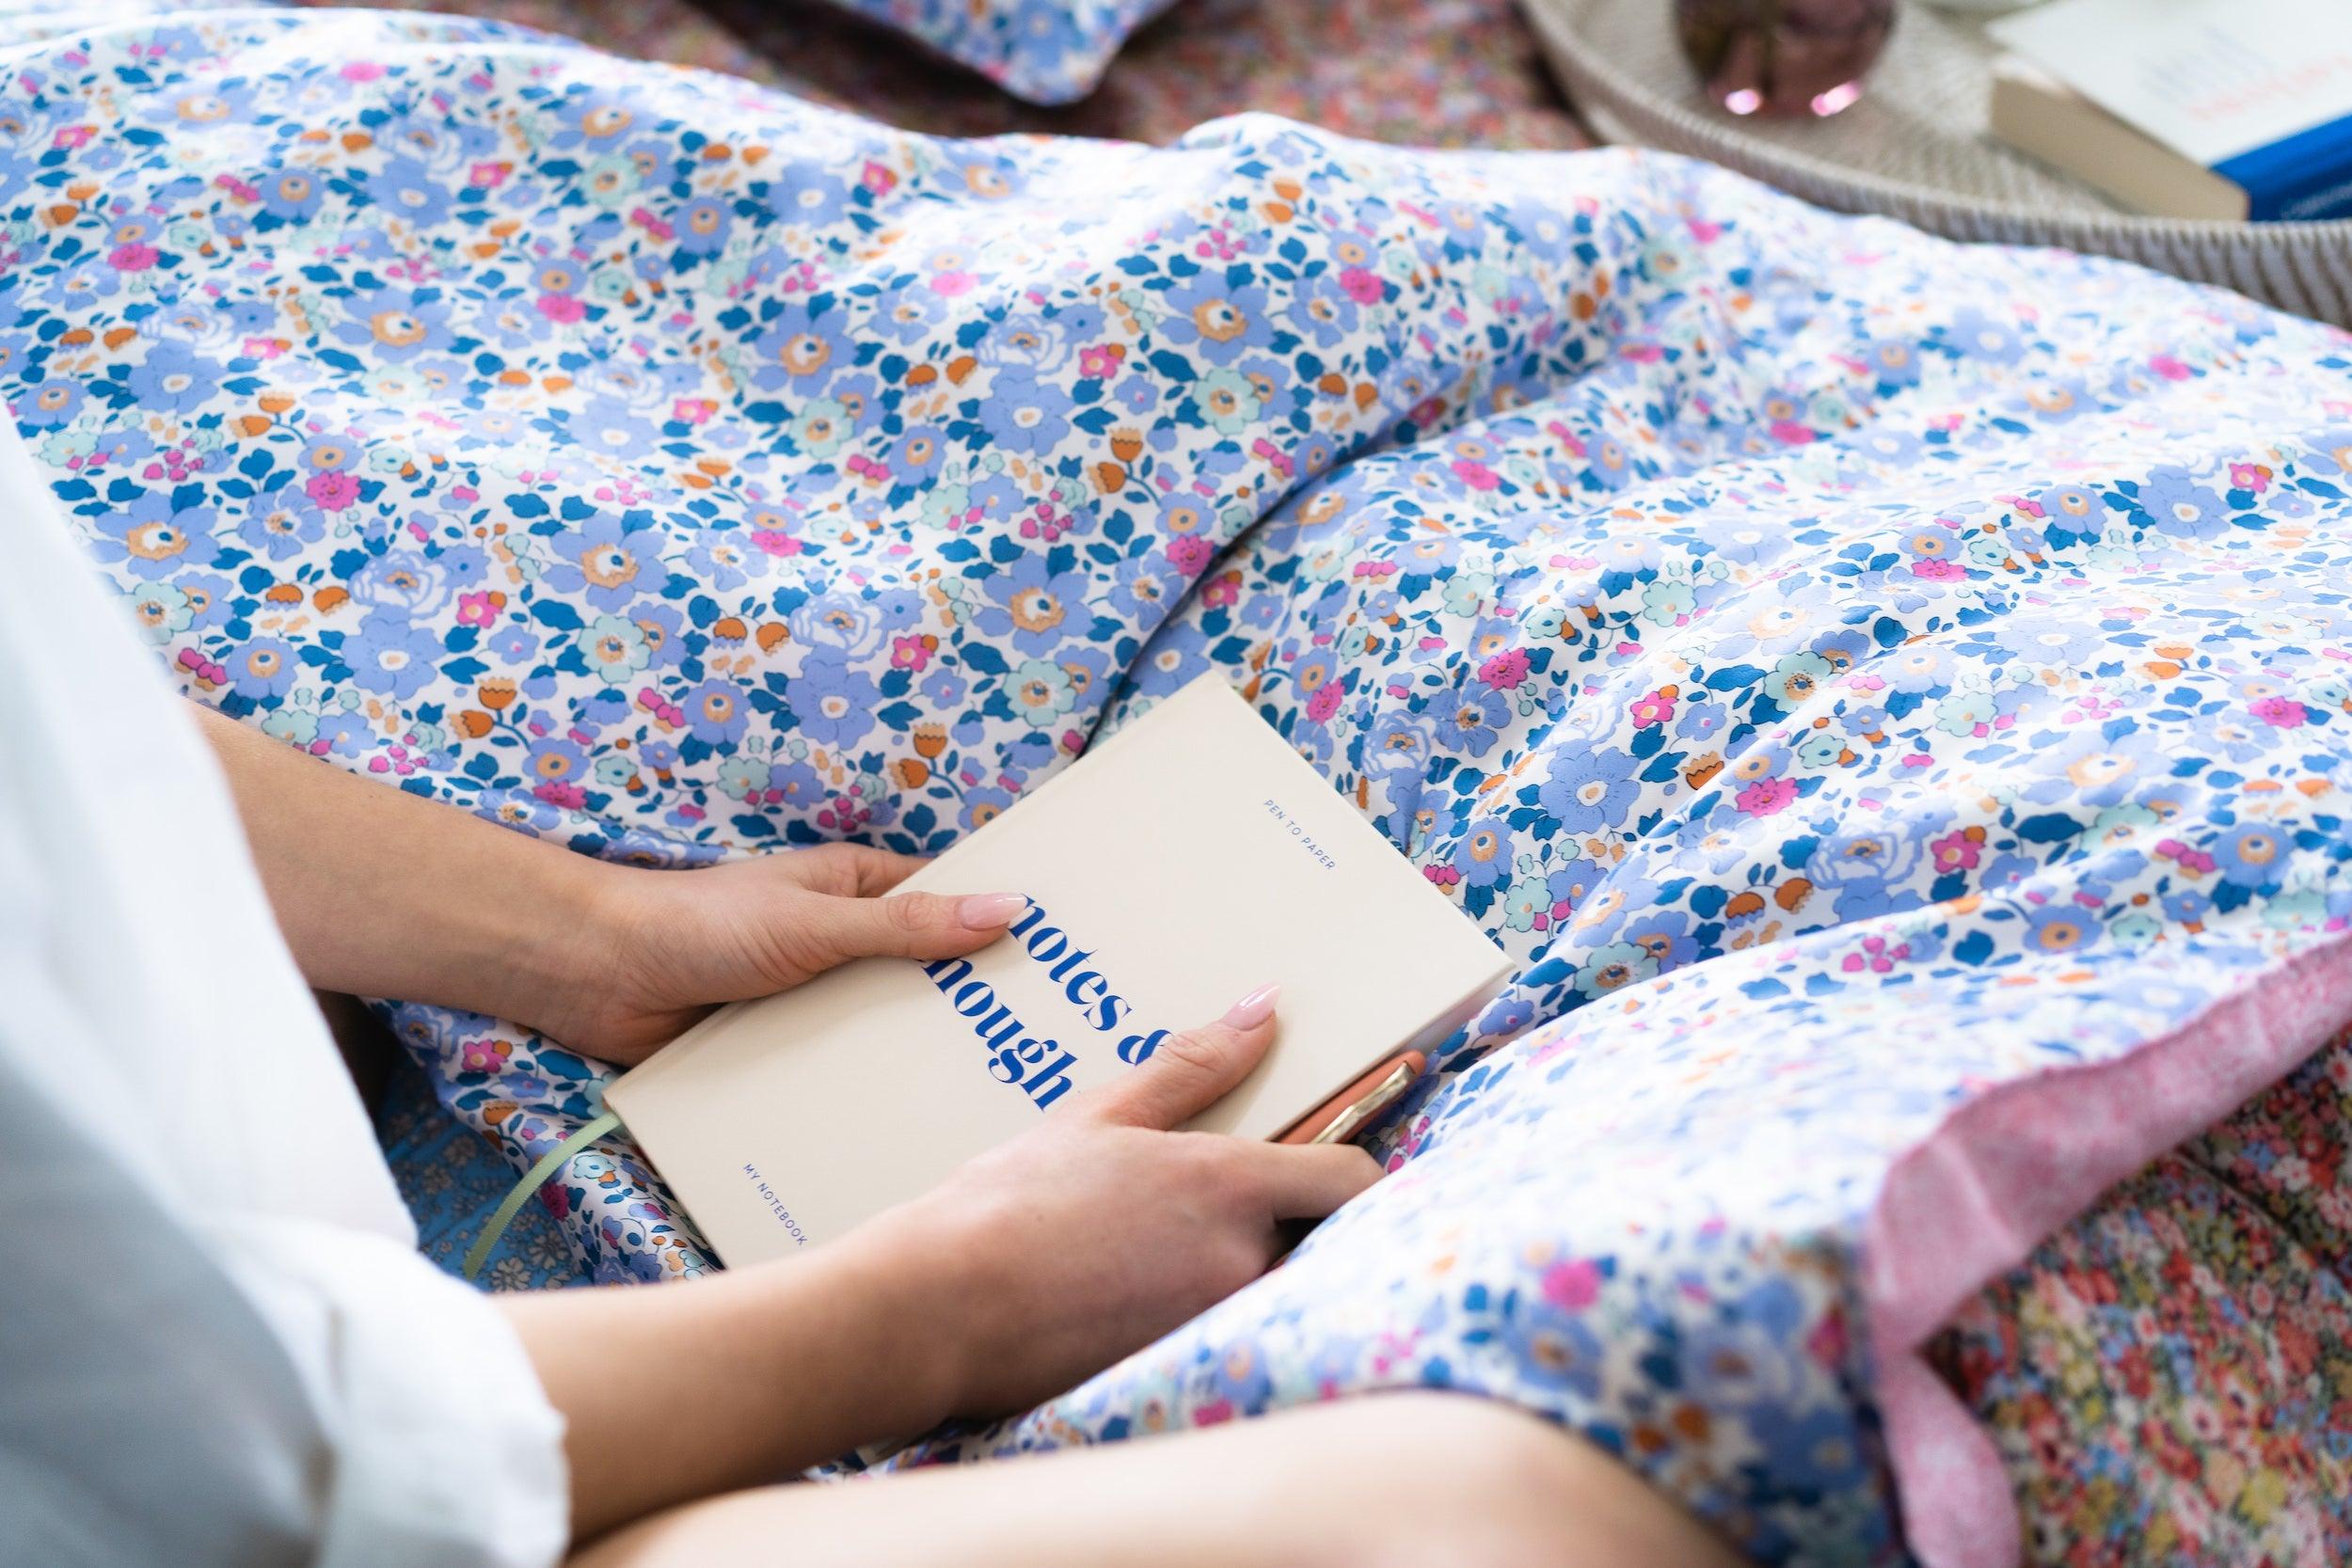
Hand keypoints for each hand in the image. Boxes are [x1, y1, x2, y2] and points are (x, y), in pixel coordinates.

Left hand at [531, 845, 1029, 1063]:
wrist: (593, 975)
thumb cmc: (701, 925)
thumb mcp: (816, 924)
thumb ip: (907, 926)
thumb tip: (1008, 910)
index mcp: (854, 890)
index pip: (946, 903)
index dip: (997, 927)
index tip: (1060, 962)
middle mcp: (839, 942)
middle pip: (922, 974)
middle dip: (967, 1006)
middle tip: (1040, 1047)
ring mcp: (810, 998)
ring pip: (881, 1028)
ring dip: (913, 1055)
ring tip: (989, 1096)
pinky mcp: (777, 1048)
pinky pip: (833, 1069)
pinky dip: (859, 1089)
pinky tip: (905, 1125)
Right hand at [840, 984, 1384, 1420]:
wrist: (940, 1308)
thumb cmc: (1010, 1202)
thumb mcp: (1101, 1115)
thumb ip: (1193, 1067)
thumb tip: (1261, 1010)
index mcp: (1228, 1183)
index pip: (1350, 1180)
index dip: (1349, 1171)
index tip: (1322, 1163)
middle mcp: (1239, 1259)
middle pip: (1317, 1240)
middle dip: (1287, 1222)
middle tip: (1224, 1206)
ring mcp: (1213, 1324)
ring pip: (1267, 1287)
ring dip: (1239, 1267)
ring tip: (1162, 1250)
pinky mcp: (1180, 1370)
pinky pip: (1221, 1334)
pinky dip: (1197, 1311)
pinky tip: (1134, 1294)